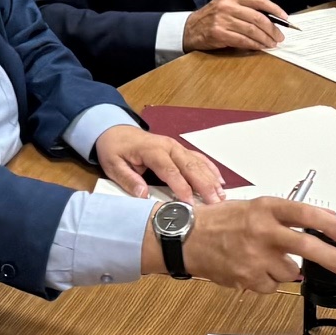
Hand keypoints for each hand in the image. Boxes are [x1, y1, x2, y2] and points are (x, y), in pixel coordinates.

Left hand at [94, 123, 225, 202]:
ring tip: (222, 196)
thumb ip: (128, 179)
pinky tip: (220, 181)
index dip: (181, 186)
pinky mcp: (180, 150)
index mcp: (152, 150)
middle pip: (189, 166)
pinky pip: (198, 158)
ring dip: (211, 179)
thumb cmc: (115, 149)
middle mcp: (168, 146)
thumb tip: (143, 195)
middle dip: (204, 185)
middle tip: (215, 203)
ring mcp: (176, 147)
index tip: (190, 203)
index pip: (170, 170)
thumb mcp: (113, 165)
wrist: (116, 131)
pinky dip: (210, 169)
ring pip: (197, 162)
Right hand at [167, 198, 335, 293]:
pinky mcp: (248, 277)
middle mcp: (261, 230)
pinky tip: (252, 268)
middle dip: (332, 258)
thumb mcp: (253, 208)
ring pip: (290, 271)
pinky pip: (272, 285)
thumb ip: (285, 216)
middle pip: (306, 246)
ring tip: (263, 257)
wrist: (186, 239)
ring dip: (284, 268)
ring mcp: (254, 256)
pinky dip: (267, 280)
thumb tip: (323, 222)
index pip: (304, 213)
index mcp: (263, 208)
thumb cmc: (219, 222)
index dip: (330, 224)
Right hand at [182, 0, 288, 52]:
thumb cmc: (212, 18)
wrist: (190, 29)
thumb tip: (272, 20)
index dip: (274, 9)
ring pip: (252, 30)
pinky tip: (260, 47)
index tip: (285, 18)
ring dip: (265, 39)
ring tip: (272, 44)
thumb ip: (246, 9)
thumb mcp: (227, 5)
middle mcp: (227, 5)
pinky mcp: (218, 33)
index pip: (258, 0)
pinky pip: (242, 40)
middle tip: (280, 37)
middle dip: (272, 29)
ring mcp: (222, 19)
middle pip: (257, 17)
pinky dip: (254, 45)